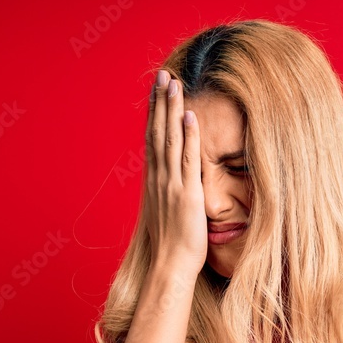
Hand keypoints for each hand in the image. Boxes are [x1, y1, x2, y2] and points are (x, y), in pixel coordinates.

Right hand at [142, 69, 207, 275]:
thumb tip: (173, 185)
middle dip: (160, 101)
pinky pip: (187, 160)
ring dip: (172, 109)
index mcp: (154, 182)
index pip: (153, 139)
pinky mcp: (187, 195)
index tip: (157, 91)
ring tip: (174, 83)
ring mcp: (171, 185)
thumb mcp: (168, 214)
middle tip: (163, 74)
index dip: (155, 113)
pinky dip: (188, 136)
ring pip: (170, 139)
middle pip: (158, 132)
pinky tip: (189, 115)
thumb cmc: (172, 247)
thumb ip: (170, 195)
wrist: (170, 267)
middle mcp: (159, 179)